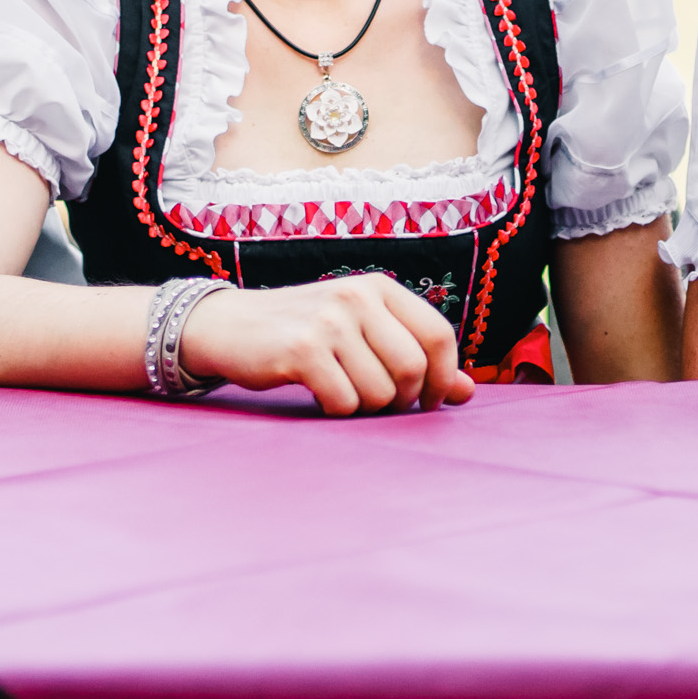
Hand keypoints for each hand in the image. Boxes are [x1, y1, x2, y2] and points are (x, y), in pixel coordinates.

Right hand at [178, 272, 472, 413]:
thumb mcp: (363, 334)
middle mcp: (356, 296)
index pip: (439, 334)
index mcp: (379, 288)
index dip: (442, 376)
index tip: (427, 400)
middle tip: (379, 405)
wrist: (230, 327)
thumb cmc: (306, 334)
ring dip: (366, 408)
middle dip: (402, 400)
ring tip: (343, 394)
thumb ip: (415, 357)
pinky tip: (319, 394)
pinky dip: (337, 410)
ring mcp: (329, 320)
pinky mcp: (301, 349)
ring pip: (379, 391)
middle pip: (412, 368)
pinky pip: (343, 402)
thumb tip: (467, 393)